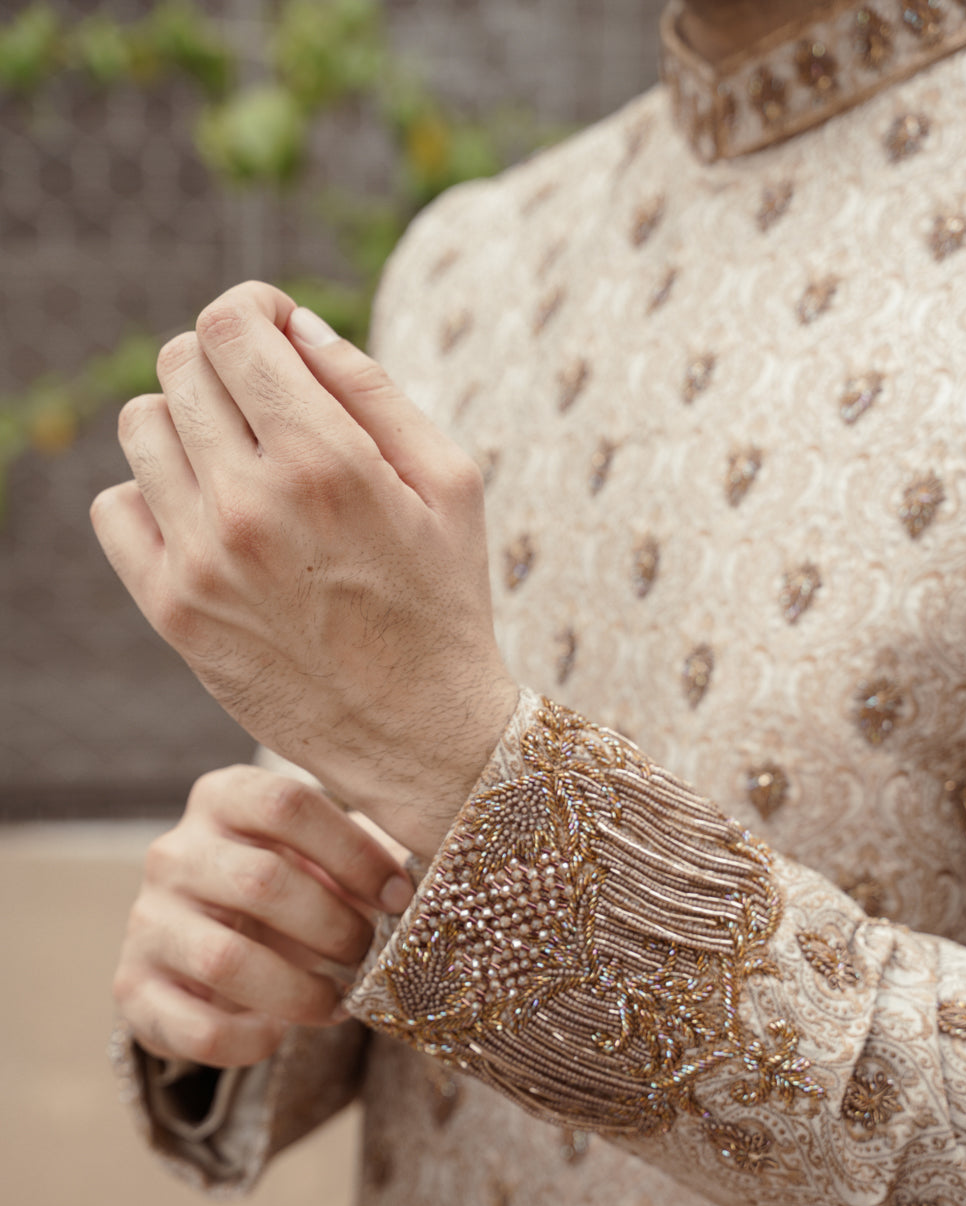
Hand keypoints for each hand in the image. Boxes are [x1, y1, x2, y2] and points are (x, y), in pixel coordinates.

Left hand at [90, 281, 517, 858]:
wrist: (420, 735)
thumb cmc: (445, 602)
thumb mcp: (451, 483)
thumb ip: (373, 389)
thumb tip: (294, 325)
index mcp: (326, 459)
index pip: (230, 325)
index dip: (252, 310)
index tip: (276, 336)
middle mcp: (250, 504)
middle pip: (180, 366)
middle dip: (225, 367)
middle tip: (268, 408)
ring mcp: (201, 560)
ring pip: (140, 427)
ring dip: (186, 425)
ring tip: (238, 463)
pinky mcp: (173, 610)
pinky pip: (115, 507)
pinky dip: (151, 495)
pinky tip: (205, 517)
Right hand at [114, 764, 413, 1068]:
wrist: (203, 950)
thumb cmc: (289, 889)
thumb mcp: (320, 858)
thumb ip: (367, 858)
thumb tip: (441, 878)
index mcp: (223, 798)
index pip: (287, 802)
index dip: (353, 852)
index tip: (399, 896)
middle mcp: (174, 853)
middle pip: (261, 881)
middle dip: (334, 926)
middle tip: (371, 953)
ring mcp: (147, 921)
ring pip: (225, 960)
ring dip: (300, 990)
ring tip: (338, 1001)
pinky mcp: (134, 990)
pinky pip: (199, 1028)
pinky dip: (254, 1040)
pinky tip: (281, 1031)